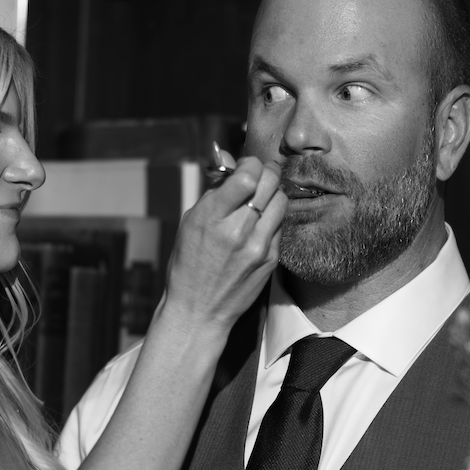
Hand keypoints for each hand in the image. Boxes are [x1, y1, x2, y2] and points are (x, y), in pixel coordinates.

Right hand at [163, 154, 285, 334]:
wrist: (198, 311)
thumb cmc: (189, 264)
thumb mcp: (190, 222)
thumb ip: (214, 191)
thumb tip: (229, 159)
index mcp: (211, 217)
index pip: (246, 175)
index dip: (250, 163)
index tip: (245, 167)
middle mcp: (236, 230)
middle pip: (269, 182)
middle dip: (266, 172)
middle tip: (260, 174)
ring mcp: (257, 246)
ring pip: (281, 200)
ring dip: (274, 192)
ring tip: (263, 196)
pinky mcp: (270, 259)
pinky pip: (280, 225)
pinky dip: (273, 217)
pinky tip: (261, 222)